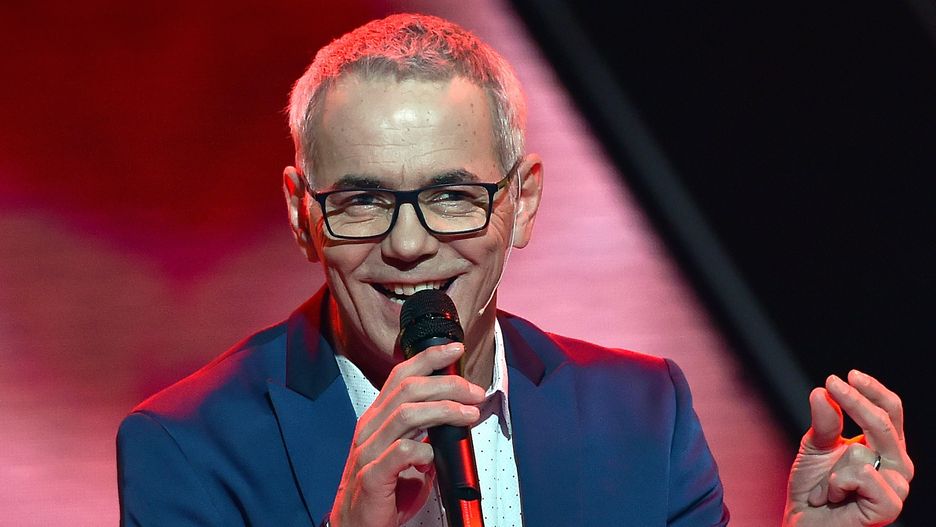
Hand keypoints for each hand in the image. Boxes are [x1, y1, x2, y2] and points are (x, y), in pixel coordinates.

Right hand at [330, 343, 484, 526]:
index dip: (428, 358)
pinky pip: (400, 453)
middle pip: (408, 390)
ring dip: (443, 410)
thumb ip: (425, 435)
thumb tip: (456, 421)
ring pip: (406, 415)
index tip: (456, 350)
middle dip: (447, 385)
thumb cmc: (384, 490)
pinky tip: (433, 457)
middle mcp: (370, 428)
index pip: (401, 376)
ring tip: (469, 415)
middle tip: (475, 393)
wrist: (356, 526)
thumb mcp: (406, 455)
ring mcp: (368, 451)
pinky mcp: (372, 477)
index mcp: (377, 418)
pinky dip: (422, 450)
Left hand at [784, 370, 913, 526]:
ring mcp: (896, 487)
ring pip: (864, 451)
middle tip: (832, 383)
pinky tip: (833, 498)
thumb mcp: (815, 447)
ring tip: (826, 487)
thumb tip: (823, 392)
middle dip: (855, 401)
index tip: (848, 375)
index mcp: (885, 448)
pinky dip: (836, 483)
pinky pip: (861, 475)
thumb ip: (824, 422)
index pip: (890, 412)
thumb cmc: (813, 488)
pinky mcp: (890, 506)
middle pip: (884, 423)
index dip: (872, 391)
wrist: (804, 524)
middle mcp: (896, 465)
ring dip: (833, 466)